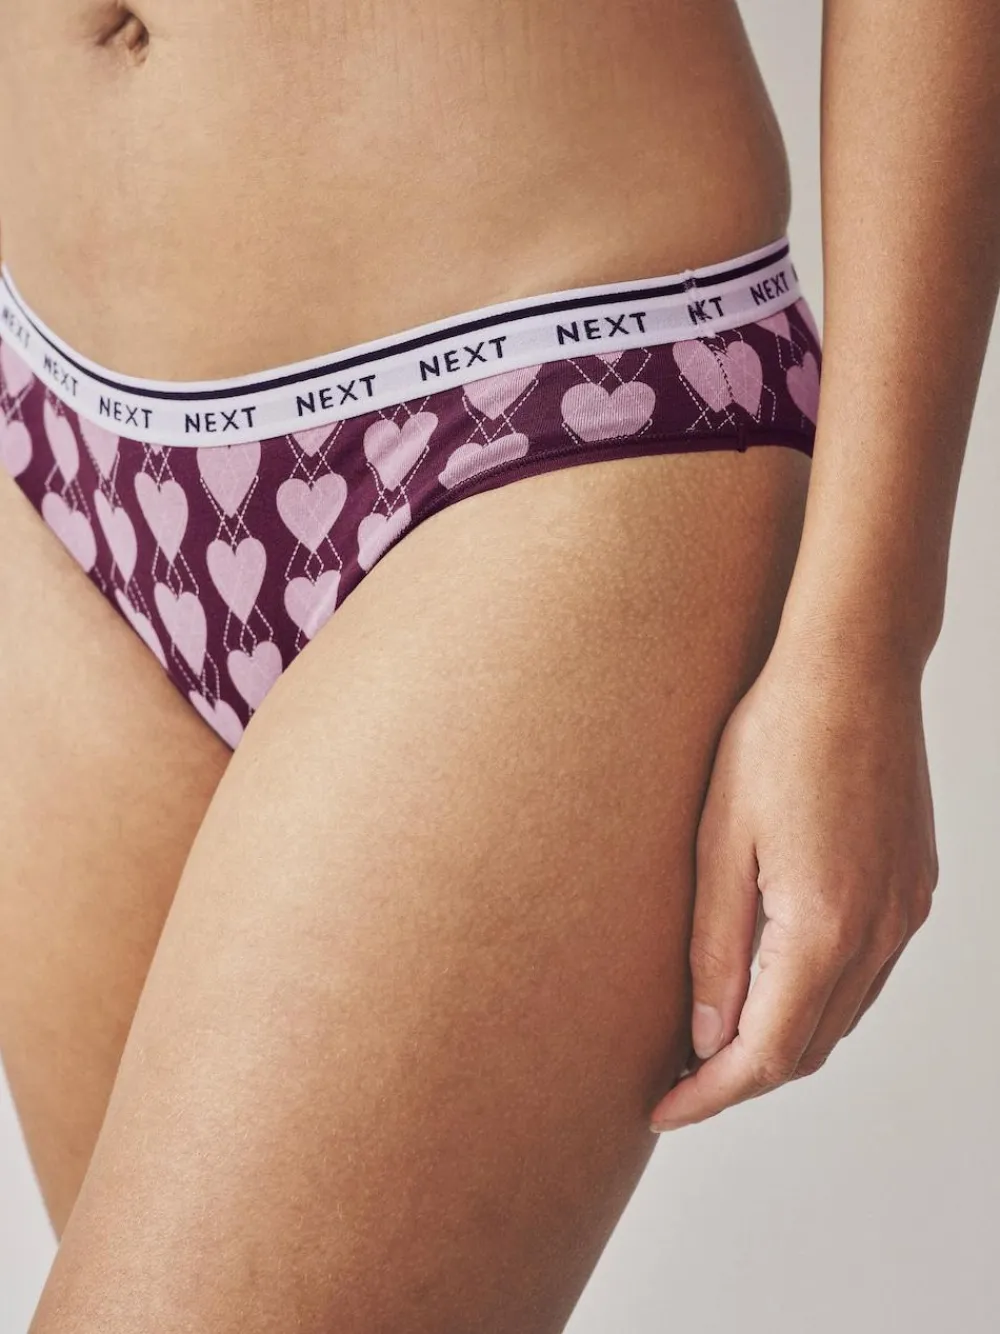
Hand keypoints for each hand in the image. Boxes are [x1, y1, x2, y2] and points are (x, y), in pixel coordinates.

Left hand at [649, 627, 937, 1131]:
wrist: (853, 671)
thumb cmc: (774, 740)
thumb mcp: (720, 842)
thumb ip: (717, 949)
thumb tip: (710, 1040)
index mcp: (823, 928)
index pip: (763, 1055)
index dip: (709, 1095)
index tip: (661, 1110)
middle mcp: (878, 934)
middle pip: (807, 1049)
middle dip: (740, 1077)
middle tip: (676, 1077)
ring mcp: (905, 914)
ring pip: (840, 1018)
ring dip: (780, 1042)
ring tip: (714, 1039)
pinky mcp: (914, 890)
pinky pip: (866, 976)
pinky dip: (817, 1001)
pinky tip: (774, 983)